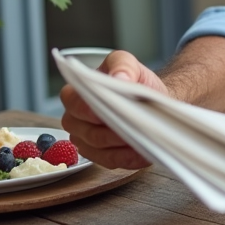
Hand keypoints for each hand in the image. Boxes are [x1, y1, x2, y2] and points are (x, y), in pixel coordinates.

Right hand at [59, 50, 165, 169]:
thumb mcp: (127, 63)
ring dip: (123, 143)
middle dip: (114, 128)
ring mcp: (85, 141)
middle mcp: (74, 120)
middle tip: (136, 124)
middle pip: (89, 131)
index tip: (116, 108)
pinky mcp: (100, 156)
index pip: (77, 105)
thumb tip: (119, 77)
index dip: (95, 109)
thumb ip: (122, 65)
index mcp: (74, 95)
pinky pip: (112, 161)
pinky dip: (130, 157)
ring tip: (144, 135)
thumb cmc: (133, 81)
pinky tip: (145, 151)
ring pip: (100, 148)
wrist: (149, 98)